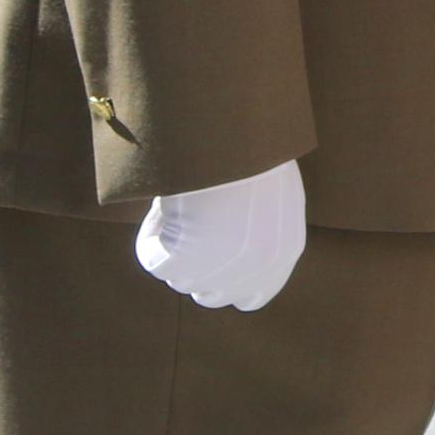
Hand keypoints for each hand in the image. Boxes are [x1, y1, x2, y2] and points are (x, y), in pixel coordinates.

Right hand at [132, 158, 308, 311]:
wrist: (231, 137)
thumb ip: (258, 228)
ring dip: (173, 246)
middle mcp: (255, 270)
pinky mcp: (182, 263)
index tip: (210, 256)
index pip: (251, 297)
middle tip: (188, 227)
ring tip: (181, 204)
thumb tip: (224, 244)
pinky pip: (153, 261)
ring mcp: (218, 270)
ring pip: (180, 278)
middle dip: (196, 269)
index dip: (228, 281)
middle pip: (211, 295)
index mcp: (284, 251)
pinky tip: (163, 207)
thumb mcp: (270, 192)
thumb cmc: (250, 151)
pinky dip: (151, 236)